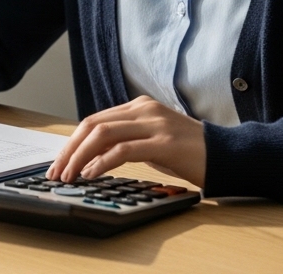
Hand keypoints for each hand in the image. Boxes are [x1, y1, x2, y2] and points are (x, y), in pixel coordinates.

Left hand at [47, 96, 205, 186]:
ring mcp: (154, 124)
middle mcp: (144, 110)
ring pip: (102, 134)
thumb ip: (125, 141)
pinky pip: (122, 150)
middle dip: (69, 150)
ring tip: (69, 176)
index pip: (94, 120)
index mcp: (139, 106)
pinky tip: (91, 175)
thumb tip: (89, 156)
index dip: (71, 142)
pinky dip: (101, 163)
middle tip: (56, 172)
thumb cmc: (188, 152)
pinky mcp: (164, 142)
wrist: (226, 155)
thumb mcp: (151, 141)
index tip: (59, 163)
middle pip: (93, 125)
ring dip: (79, 157)